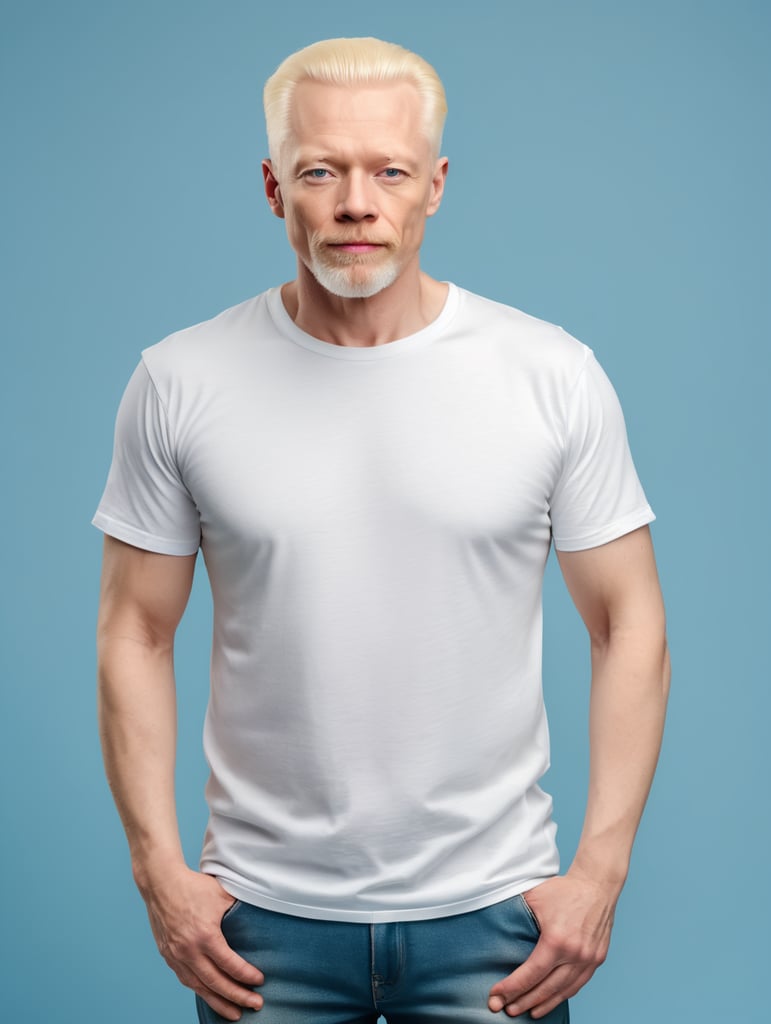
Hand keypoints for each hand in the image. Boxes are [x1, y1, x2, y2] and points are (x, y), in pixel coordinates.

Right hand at [141, 865, 263, 1019]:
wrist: (161, 883)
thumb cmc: (194, 886)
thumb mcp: (222, 895)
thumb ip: (239, 909)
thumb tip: (258, 917)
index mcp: (205, 936)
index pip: (230, 964)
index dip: (246, 976)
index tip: (260, 981)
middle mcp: (189, 951)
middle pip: (216, 983)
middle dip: (237, 997)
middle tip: (256, 1005)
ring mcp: (176, 956)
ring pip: (199, 987)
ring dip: (218, 1002)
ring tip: (235, 1013)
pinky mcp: (168, 956)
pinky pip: (186, 980)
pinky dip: (201, 990)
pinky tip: (211, 996)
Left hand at [487, 873, 617, 1017]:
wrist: (596, 885)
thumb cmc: (564, 890)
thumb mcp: (534, 898)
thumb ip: (517, 916)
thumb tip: (496, 928)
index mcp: (557, 940)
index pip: (530, 974)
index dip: (511, 988)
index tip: (495, 997)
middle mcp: (575, 954)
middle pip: (545, 988)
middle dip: (523, 1002)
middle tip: (506, 1010)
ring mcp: (588, 959)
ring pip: (563, 991)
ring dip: (543, 1004)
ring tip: (526, 1012)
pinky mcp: (597, 959)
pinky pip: (578, 984)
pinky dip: (562, 995)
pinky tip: (550, 1000)